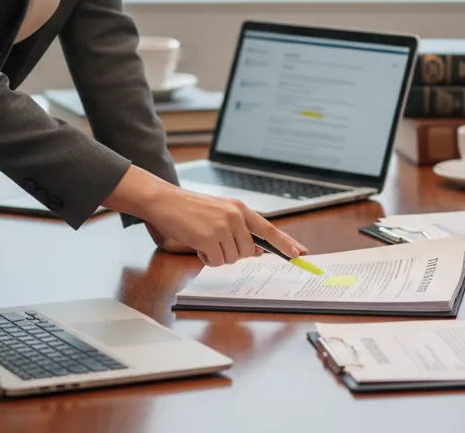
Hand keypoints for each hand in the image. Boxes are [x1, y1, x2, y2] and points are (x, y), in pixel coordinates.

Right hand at [103, 165, 307, 265]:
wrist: (165, 201)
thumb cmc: (190, 209)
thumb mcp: (220, 214)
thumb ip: (240, 230)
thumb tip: (257, 250)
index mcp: (240, 209)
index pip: (269, 229)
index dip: (285, 243)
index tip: (299, 254)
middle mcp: (235, 216)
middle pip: (247, 252)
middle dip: (231, 253)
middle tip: (213, 240)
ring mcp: (222, 227)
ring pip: (231, 259)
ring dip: (216, 255)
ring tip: (202, 238)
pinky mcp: (208, 238)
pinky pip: (215, 262)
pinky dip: (205, 258)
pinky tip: (196, 243)